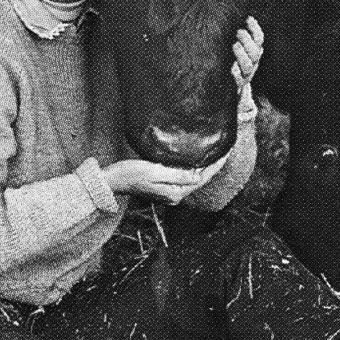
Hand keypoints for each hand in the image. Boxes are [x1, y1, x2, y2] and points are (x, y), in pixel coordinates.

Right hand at [103, 151, 229, 204]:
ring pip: (194, 177)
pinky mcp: (165, 186)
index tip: (227, 148)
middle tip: (225, 145)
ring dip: (205, 164)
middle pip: (201, 177)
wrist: (112, 181)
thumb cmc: (130, 173)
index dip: (216, 163)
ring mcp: (170, 191)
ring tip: (215, 149)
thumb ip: (178, 175)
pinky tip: (196, 157)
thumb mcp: (154, 172)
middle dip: (214, 163)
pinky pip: (185, 176)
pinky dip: (194, 166)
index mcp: (176, 192)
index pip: (203, 176)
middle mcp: (176, 194)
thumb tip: (200, 175)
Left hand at [231, 16, 263, 90]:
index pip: (259, 39)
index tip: (248, 18)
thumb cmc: (233, 64)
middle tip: (238, 32)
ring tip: (235, 45)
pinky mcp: (237, 84)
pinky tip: (232, 68)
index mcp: (254, 53)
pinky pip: (238, 80)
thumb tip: (244, 18)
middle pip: (254, 52)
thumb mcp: (239, 50)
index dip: (255, 28)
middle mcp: (252, 63)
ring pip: (248, 65)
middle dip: (248, 41)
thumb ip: (241, 38)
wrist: (235, 92)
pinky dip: (236, 74)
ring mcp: (245, 74)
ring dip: (242, 54)